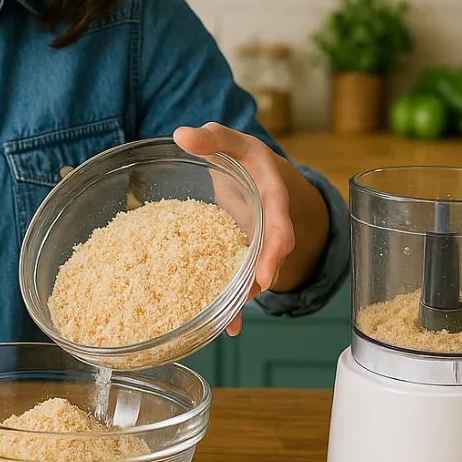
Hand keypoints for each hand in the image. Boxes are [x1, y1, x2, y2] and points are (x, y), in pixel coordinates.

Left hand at [172, 122, 296, 335]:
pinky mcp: (239, 255)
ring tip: (229, 325)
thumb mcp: (232, 140)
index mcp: (272, 195)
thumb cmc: (244, 157)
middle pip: (269, 256)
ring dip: (242, 299)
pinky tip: (220, 326)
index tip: (267, 270)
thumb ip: (212, 136)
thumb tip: (182, 134)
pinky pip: (236, 277)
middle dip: (261, 278)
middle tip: (251, 297)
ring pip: (253, 274)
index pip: (279, 221)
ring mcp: (255, 243)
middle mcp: (268, 224)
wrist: (256, 174)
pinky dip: (229, 301)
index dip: (275, 246)